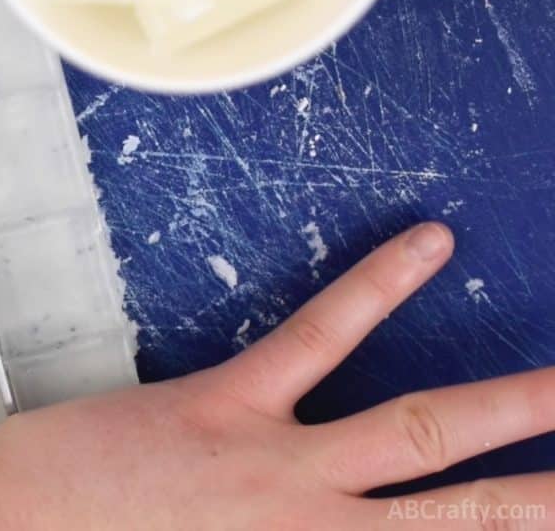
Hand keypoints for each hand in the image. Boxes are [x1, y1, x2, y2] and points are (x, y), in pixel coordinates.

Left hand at [0, 223, 554, 529]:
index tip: (533, 508)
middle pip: (459, 520)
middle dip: (540, 498)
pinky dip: (378, 285)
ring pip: (419, 431)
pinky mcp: (226, 402)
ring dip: (511, 408)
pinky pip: (319, 334)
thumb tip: (324, 517)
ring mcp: (276, 468)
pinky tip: (431, 245)